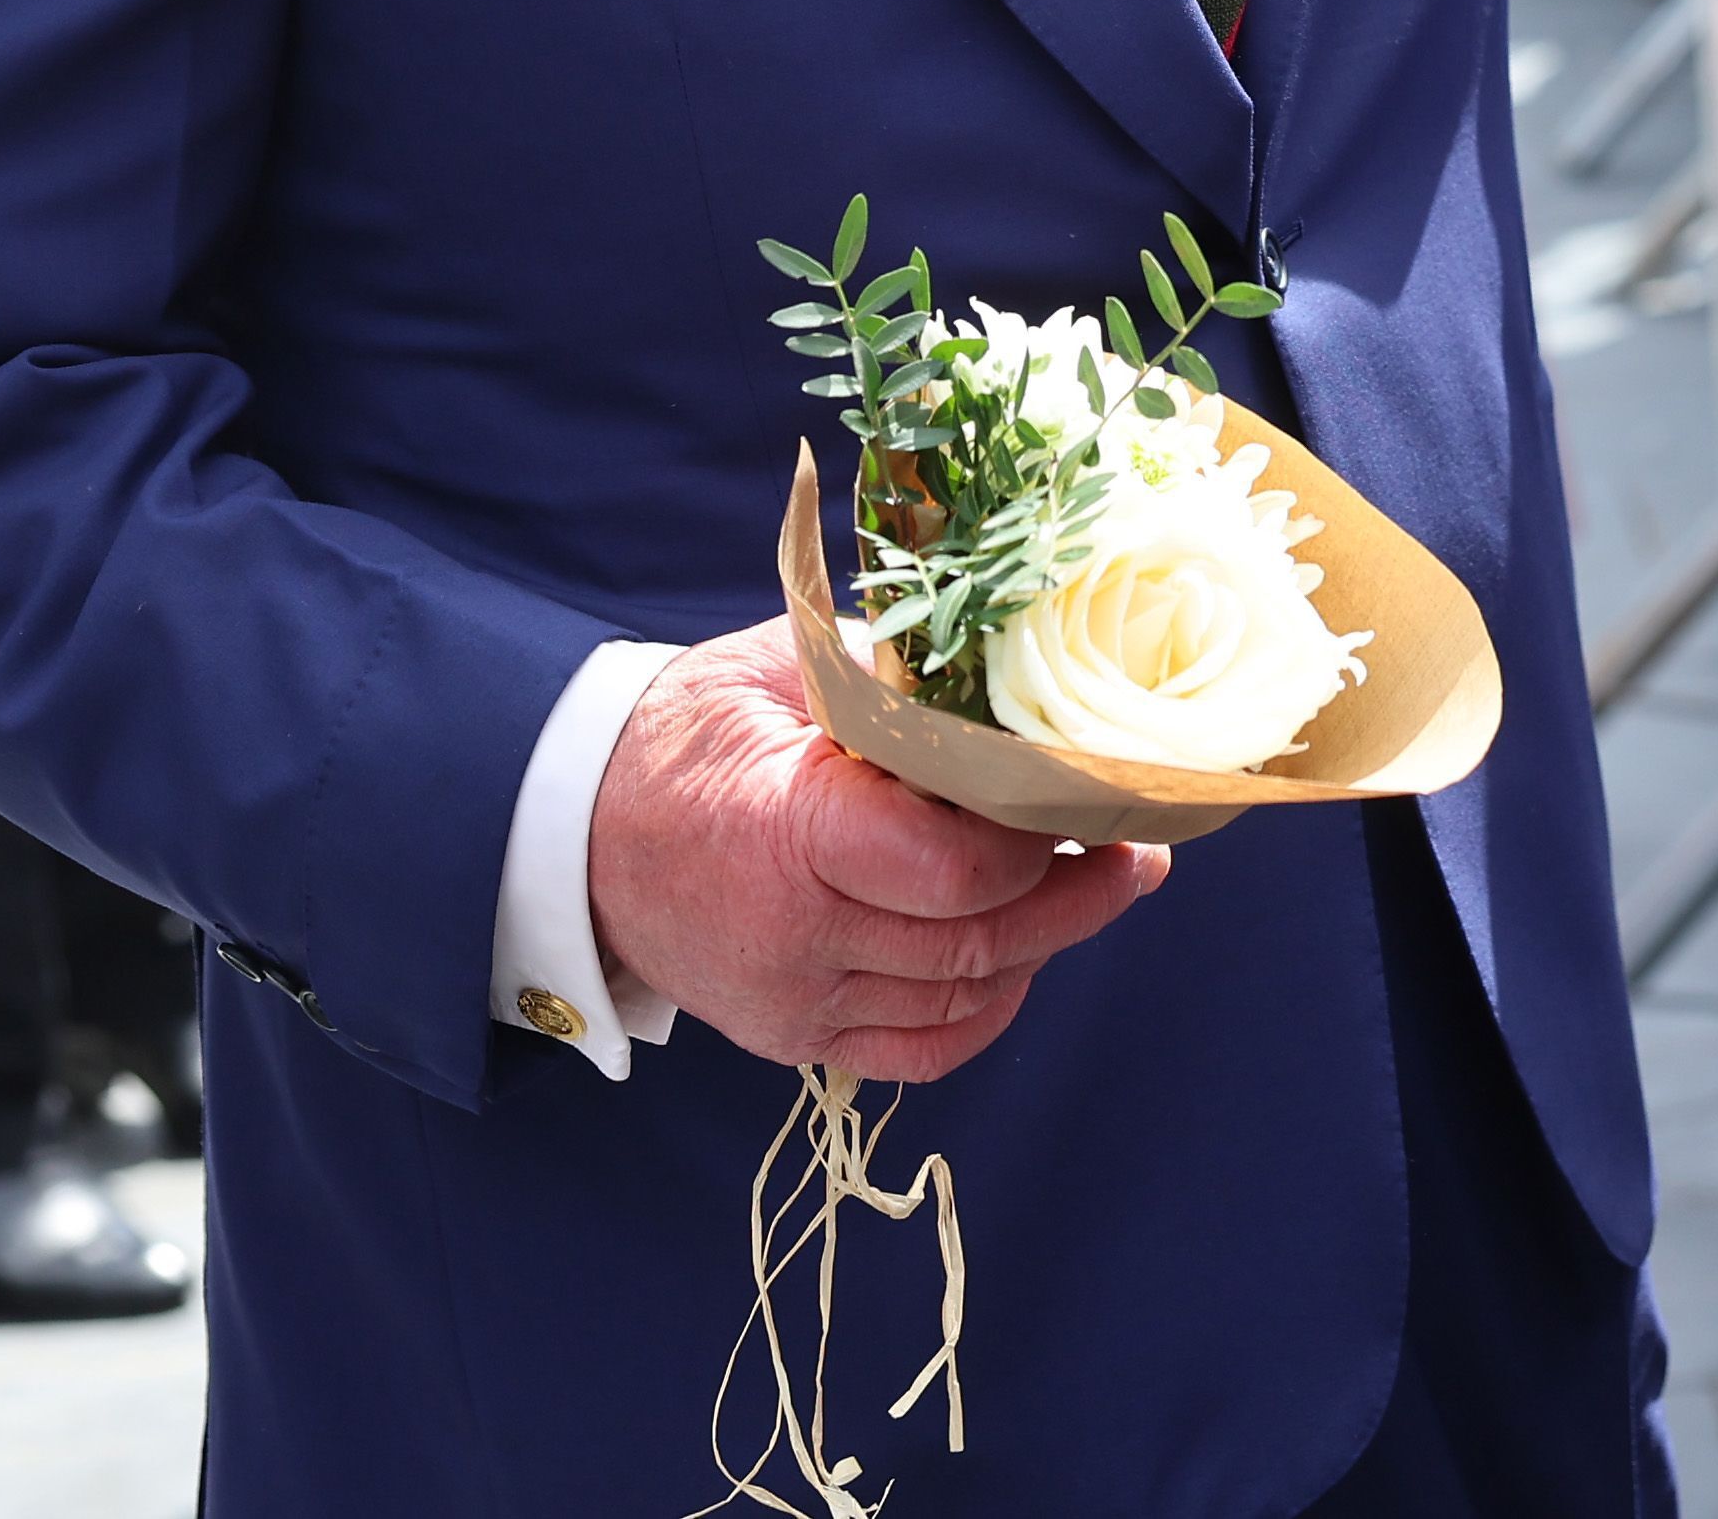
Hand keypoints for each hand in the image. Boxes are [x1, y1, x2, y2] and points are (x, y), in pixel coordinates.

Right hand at [585, 620, 1172, 1081]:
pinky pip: (921, 1049)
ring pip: (964, 997)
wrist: (577, 837)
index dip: (1037, 842)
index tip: (1088, 796)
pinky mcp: (796, 1040)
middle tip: (1140, 847)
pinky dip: (989, 1008)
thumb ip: (889, 677)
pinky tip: (1027, 956)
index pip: (952, 871)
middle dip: (1081, 896)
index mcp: (788, 831)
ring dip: (1050, 944)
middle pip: (978, 941)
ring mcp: (794, 1001)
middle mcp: (793, 935)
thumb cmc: (687, 738)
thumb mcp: (774, 671)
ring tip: (1103, 885)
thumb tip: (1008, 667)